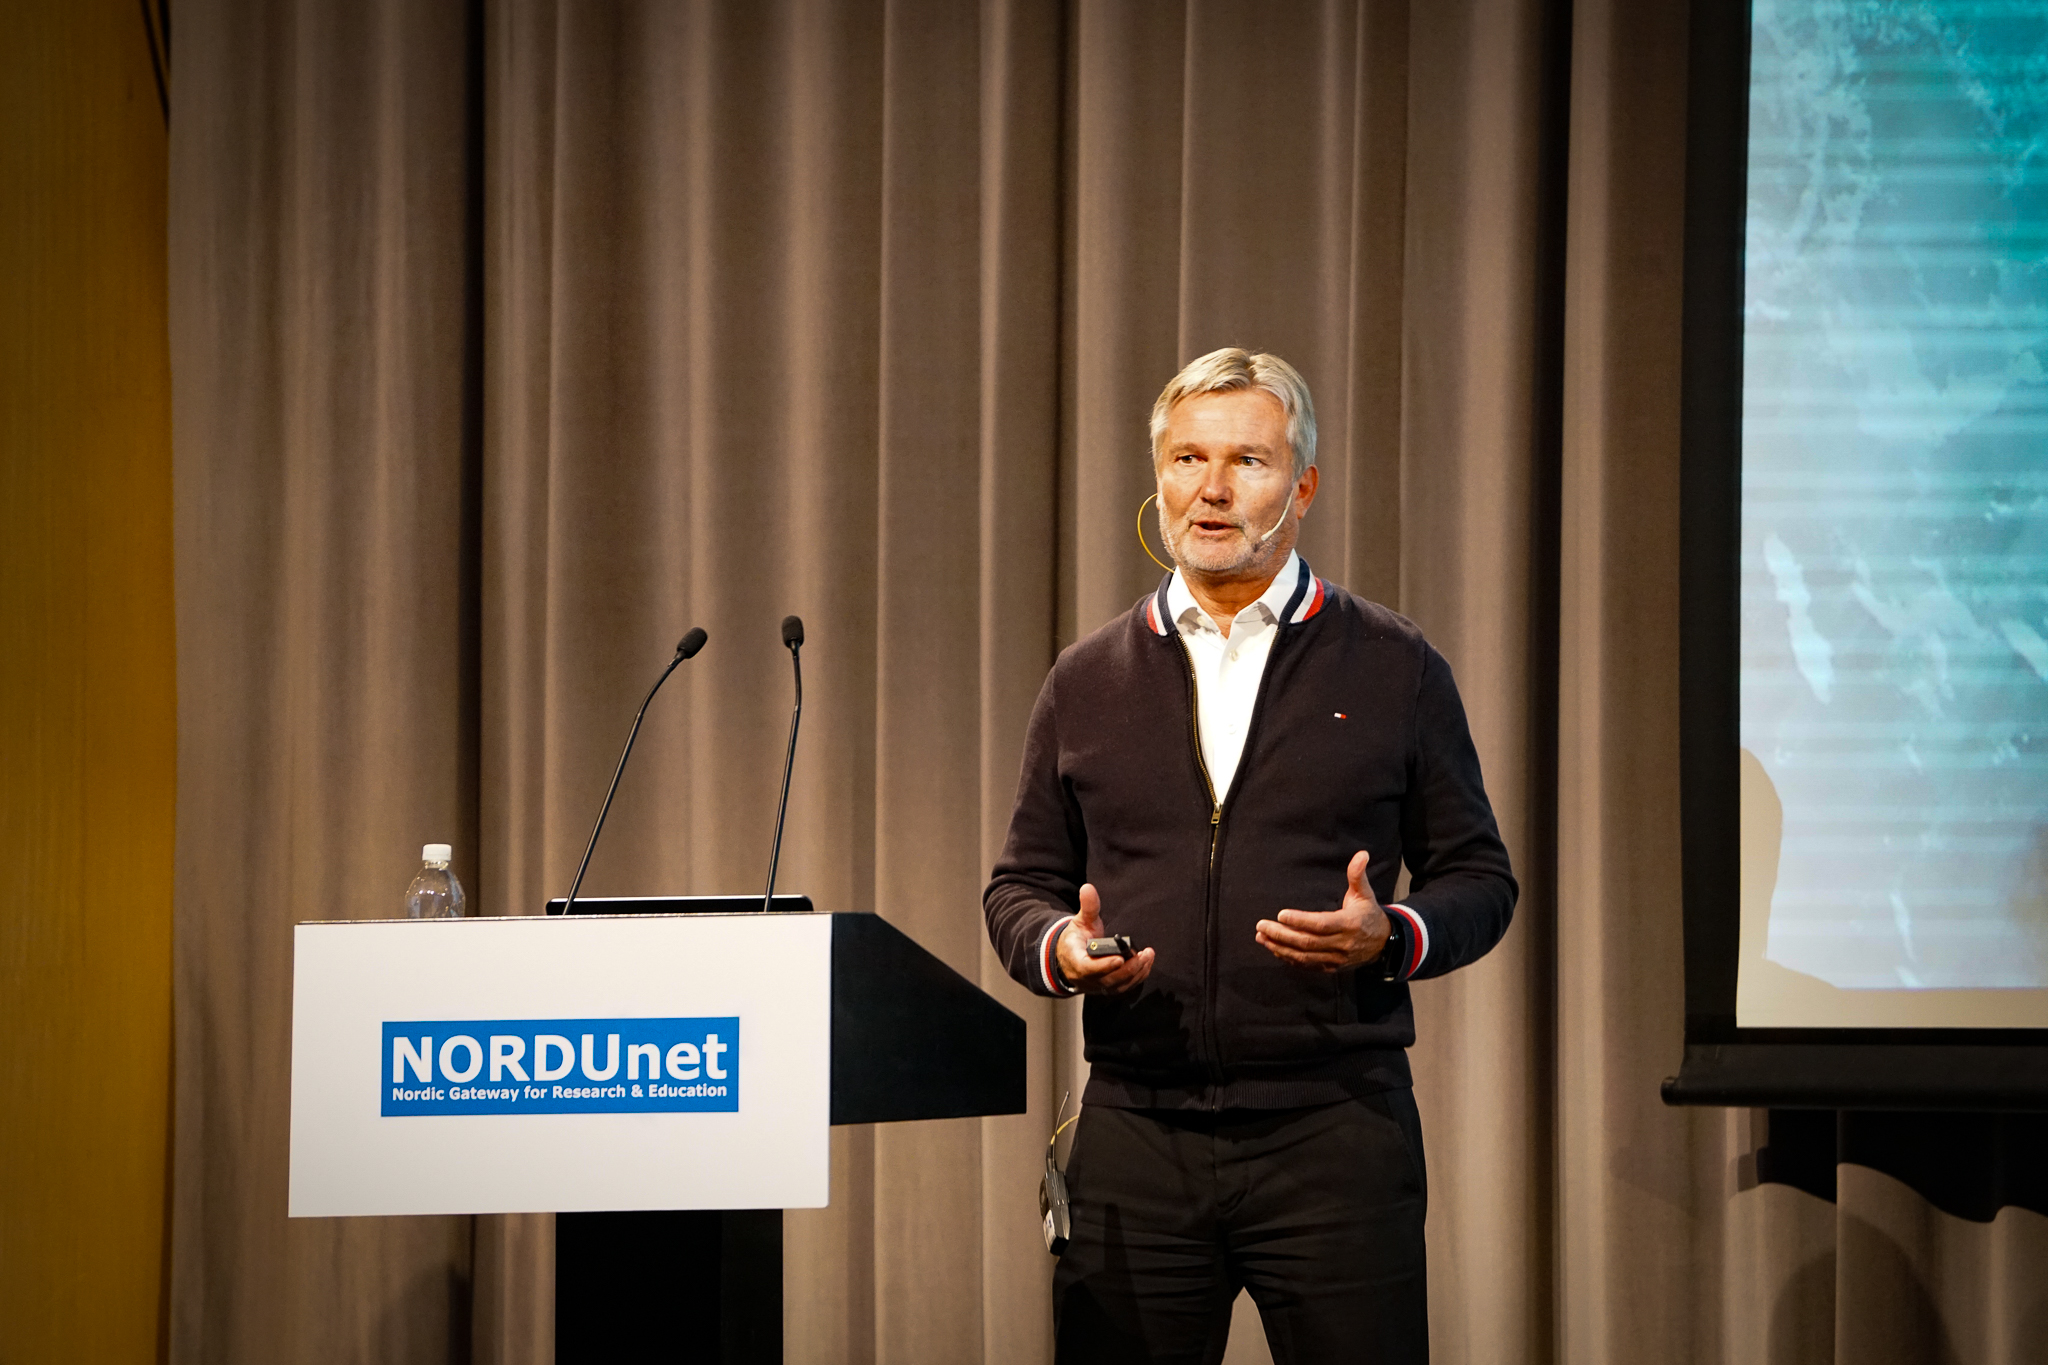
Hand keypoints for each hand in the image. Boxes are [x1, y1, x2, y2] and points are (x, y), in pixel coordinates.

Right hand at [1054, 883, 1154, 994]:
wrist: (1068, 959)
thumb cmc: (1076, 940)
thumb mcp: (1080, 921)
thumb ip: (1087, 907)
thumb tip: (1088, 888)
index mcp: (1077, 961)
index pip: (1089, 968)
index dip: (1104, 965)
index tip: (1119, 958)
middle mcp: (1087, 978)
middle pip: (1109, 979)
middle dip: (1129, 968)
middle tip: (1144, 954)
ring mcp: (1098, 986)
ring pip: (1119, 985)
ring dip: (1136, 973)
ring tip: (1148, 956)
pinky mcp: (1108, 988)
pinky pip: (1124, 987)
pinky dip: (1137, 977)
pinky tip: (1146, 964)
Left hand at [1255, 850, 1388, 972]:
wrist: (1383, 944)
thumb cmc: (1368, 914)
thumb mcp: (1365, 894)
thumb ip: (1358, 875)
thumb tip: (1362, 854)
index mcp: (1349, 924)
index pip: (1321, 924)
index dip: (1301, 921)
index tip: (1281, 914)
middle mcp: (1342, 944)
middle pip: (1308, 942)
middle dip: (1282, 935)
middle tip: (1261, 926)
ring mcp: (1336, 958)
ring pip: (1304, 956)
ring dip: (1280, 948)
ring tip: (1261, 937)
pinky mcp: (1331, 967)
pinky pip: (1307, 965)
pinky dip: (1289, 958)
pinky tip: (1274, 948)